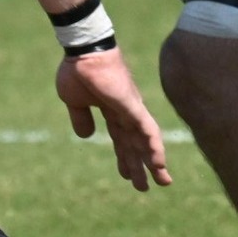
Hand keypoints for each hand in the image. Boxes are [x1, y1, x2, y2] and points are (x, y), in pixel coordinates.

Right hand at [55, 49, 172, 191]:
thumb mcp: (74, 101)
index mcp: (111, 111)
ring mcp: (131, 109)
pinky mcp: (132, 106)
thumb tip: (86, 136)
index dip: (124, 159)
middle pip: (136, 145)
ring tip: (163, 181)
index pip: (121, 139)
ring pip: (146, 141)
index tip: (127, 176)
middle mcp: (126, 112)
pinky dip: (154, 147)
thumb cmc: (77, 69)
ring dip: (154, 162)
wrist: (82, 50)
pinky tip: (160, 162)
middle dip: (142, 166)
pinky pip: (147, 130)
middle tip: (150, 186)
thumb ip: (81, 118)